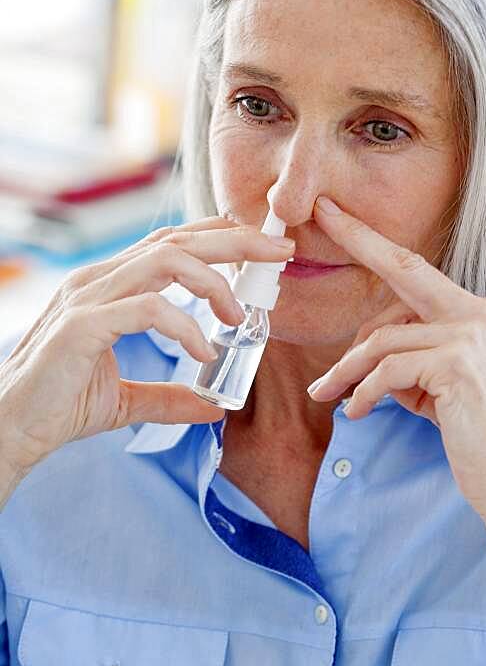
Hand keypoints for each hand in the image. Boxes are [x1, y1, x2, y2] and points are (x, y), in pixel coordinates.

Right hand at [0, 217, 295, 474]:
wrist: (10, 430)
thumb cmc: (59, 406)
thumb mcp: (126, 400)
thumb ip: (169, 397)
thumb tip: (214, 405)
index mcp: (108, 286)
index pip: (170, 243)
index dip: (217, 236)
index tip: (260, 244)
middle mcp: (98, 280)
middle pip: (177, 241)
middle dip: (234, 241)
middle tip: (279, 251)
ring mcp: (87, 297)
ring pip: (164, 261)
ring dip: (214, 281)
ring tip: (241, 315)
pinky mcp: (82, 325)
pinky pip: (148, 309)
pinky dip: (184, 325)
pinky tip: (204, 351)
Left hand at [307, 195, 485, 526]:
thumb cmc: (476, 437)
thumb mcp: (442, 384)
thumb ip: (414, 352)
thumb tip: (365, 348)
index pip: (421, 270)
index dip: (375, 239)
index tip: (337, 212)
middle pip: (406, 269)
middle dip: (358, 239)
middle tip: (315, 217)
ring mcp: (475, 335)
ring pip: (384, 337)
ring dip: (347, 369)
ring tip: (327, 393)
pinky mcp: (459, 365)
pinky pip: (388, 369)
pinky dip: (364, 391)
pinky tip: (356, 411)